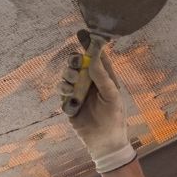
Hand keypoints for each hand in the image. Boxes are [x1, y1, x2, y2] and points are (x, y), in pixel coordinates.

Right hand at [60, 52, 135, 172]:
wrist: (103, 142)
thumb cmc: (114, 119)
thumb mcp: (112, 97)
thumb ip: (102, 77)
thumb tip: (92, 58)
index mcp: (106, 79)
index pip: (97, 58)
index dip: (90, 46)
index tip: (82, 33)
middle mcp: (92, 83)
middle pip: (78, 64)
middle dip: (74, 63)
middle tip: (75, 67)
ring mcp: (80, 92)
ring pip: (67, 75)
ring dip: (67, 77)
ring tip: (72, 86)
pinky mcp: (69, 102)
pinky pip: (62, 90)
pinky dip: (63, 91)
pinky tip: (69, 97)